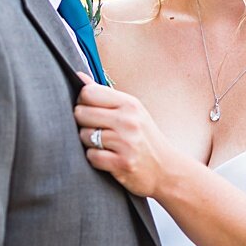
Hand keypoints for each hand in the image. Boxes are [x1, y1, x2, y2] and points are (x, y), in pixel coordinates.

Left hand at [73, 72, 178, 197]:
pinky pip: (91, 156)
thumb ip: (103, 94)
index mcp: (130, 104)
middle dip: (83, 123)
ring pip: (84, 135)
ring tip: (106, 145)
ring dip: (89, 142)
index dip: (83, 102)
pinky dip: (95, 159)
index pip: (88, 93)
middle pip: (81, 113)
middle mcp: (128, 121)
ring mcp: (126, 143)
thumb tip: (78, 76)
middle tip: (98, 130)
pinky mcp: (122, 163)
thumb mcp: (130, 111)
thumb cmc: (144, 138)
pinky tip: (109, 157)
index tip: (90, 110)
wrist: (167, 170)